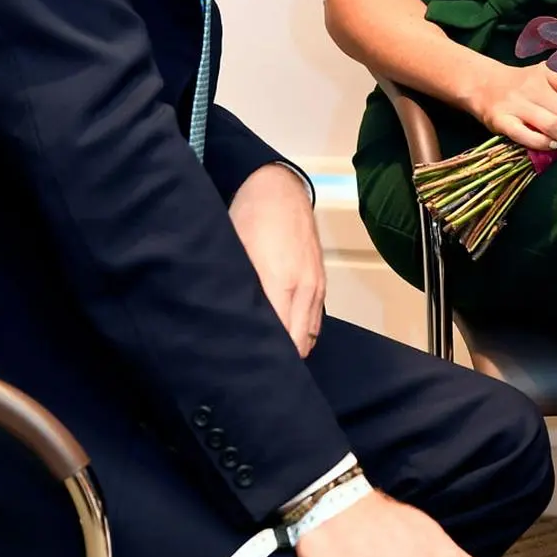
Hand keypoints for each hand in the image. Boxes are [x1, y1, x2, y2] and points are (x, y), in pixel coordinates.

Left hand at [229, 164, 324, 355]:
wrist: (279, 188)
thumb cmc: (251, 217)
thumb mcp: (237, 253)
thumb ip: (241, 290)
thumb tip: (235, 324)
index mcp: (281, 282)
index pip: (281, 337)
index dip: (267, 356)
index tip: (250, 366)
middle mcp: (305, 288)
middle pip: (300, 343)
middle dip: (282, 359)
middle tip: (257, 368)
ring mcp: (316, 284)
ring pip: (311, 334)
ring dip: (295, 347)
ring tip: (272, 356)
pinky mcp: (321, 280)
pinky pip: (316, 318)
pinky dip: (304, 331)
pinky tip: (287, 334)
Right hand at [467, 59, 556, 151]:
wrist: (486, 85)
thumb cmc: (529, 84)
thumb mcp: (551, 74)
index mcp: (549, 71)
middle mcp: (533, 86)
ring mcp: (516, 103)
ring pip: (551, 126)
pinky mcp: (501, 120)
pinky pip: (525, 136)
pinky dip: (542, 143)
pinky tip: (553, 146)